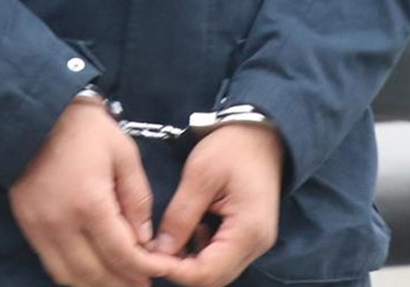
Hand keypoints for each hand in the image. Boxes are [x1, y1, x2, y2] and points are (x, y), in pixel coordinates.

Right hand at [10, 99, 179, 286]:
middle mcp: (61, 224)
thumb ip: (137, 199)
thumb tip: (145, 239)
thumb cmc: (84, 130)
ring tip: (122, 284)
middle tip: (144, 285)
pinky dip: (75, 277)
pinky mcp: (27, 227)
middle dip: (125, 284)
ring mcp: (40, 229)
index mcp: (90, 204)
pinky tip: (94, 275)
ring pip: (71, 277)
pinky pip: (52, 265)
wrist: (34, 115)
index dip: (145, 268)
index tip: (162, 269)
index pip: (122, 254)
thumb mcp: (124, 154)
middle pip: (97, 274)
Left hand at [150, 124, 284, 286]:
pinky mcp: (248, 237)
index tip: (148, 257)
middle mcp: (256, 243)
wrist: (261, 135)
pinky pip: (222, 258)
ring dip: (189, 263)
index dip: (175, 270)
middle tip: (152, 250)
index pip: (208, 271)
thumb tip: (160, 249)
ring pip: (217, 271)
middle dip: (180, 270)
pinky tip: (188, 231)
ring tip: (166, 240)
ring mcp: (255, 242)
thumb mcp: (200, 175)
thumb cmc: (233, 148)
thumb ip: (180, 215)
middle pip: (213, 277)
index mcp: (248, 230)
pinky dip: (200, 253)